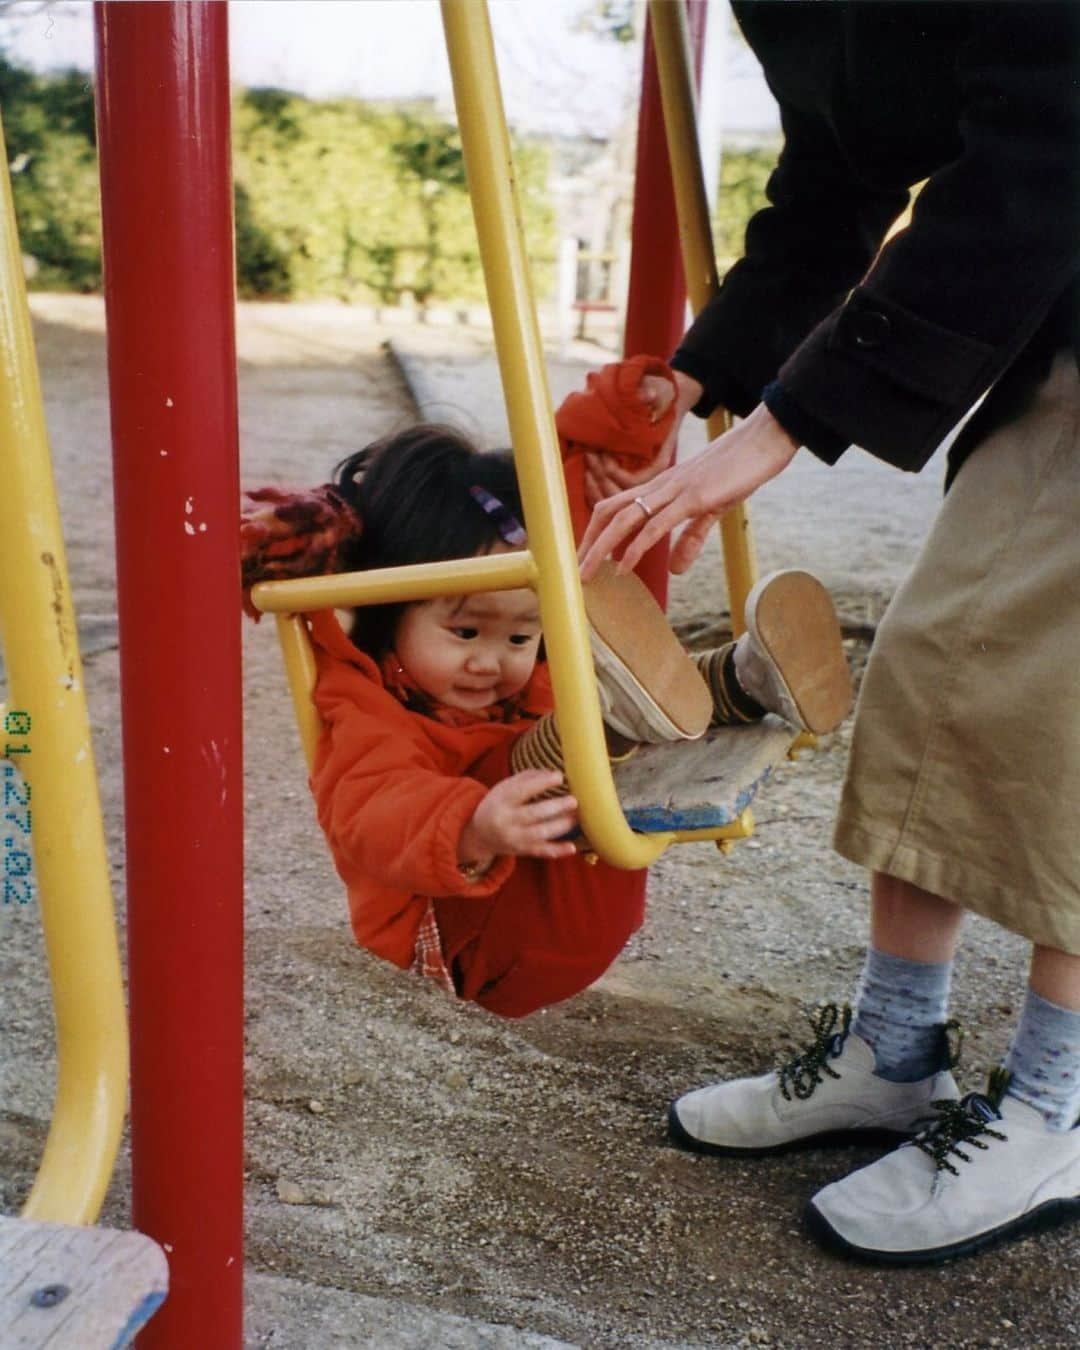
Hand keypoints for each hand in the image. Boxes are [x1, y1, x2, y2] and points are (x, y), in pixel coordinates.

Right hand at [459, 770, 578, 864]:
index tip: (559, 776)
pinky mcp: (523, 850)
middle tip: (574, 800)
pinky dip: (557, 851)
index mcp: (502, 801)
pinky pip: (541, 852)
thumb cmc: (499, 804)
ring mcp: (515, 838)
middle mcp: (507, 821)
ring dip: (561, 826)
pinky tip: (572, 847)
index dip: (541, 784)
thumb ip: (528, 778)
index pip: (522, 791)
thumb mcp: (505, 787)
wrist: (480, 834)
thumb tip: (553, 773)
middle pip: (533, 814)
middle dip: (556, 807)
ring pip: (540, 833)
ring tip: (576, 817)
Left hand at [578, 403, 799, 579]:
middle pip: (609, 512)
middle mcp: (660, 487)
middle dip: (588, 542)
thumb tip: (675, 569)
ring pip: (625, 519)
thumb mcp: (712, 510)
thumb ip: (691, 538)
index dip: (596, 532)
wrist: (765, 440)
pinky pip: (657, 525)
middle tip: (574, 571)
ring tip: (586, 574)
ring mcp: (674, 490)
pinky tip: (623, 567)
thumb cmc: (740, 470)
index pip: (616, 508)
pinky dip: (636, 548)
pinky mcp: (694, 497)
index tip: (585, 557)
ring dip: (601, 548)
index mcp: (662, 488)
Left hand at [582, 369, 701, 507]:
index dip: (615, 473)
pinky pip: (609, 498)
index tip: (603, 454)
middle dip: (601, 477)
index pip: (636, 482)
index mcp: (660, 463)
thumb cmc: (661, 395)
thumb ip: (654, 394)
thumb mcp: (660, 391)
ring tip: (585, 461)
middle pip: (622, 495)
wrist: (664, 399)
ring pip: (613, 499)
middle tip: (589, 454)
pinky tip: (586, 475)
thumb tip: (649, 395)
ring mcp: (639, 482)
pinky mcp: (627, 480)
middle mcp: (651, 478)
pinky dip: (594, 491)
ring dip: (595, 485)